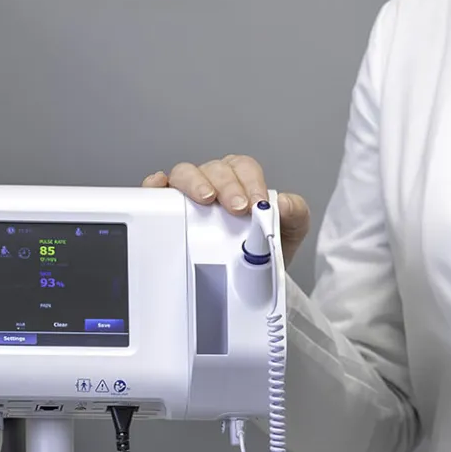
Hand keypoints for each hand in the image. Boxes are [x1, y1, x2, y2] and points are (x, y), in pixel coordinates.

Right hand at [142, 155, 311, 266]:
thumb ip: (295, 213)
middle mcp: (214, 182)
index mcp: (241, 181)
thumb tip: (282, 203)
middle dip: (227, 185)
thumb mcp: (289, 232)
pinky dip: (155, 185)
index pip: (244, 168)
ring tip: (205, 199)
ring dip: (195, 182)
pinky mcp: (167, 208)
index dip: (251, 182)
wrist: (247, 283)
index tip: (258, 204)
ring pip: (185, 173)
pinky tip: (160, 187)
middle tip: (238, 208)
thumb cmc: (262, 250)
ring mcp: (189, 194)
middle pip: (215, 168)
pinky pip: (156, 189)